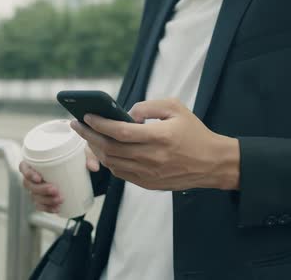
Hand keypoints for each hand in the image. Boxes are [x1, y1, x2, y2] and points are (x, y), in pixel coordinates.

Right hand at [20, 147, 99, 212]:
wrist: (79, 168)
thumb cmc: (74, 156)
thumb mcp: (82, 153)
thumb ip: (89, 156)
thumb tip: (94, 167)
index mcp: (36, 161)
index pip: (23, 167)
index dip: (28, 173)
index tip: (39, 178)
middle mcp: (34, 175)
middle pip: (29, 185)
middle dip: (41, 190)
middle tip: (55, 190)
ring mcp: (38, 188)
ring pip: (34, 197)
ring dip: (45, 200)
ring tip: (59, 200)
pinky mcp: (44, 197)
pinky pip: (41, 206)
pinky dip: (48, 209)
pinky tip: (57, 209)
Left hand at [70, 99, 240, 190]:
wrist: (212, 163)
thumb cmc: (194, 133)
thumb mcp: (176, 108)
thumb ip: (148, 106)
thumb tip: (127, 113)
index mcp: (160, 137)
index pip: (121, 131)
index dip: (100, 124)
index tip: (86, 116)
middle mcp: (153, 157)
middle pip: (111, 149)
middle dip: (90, 136)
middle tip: (77, 126)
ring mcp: (150, 174)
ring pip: (112, 163)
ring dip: (97, 149)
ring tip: (89, 137)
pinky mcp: (149, 184)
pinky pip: (121, 174)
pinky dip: (109, 162)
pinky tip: (105, 151)